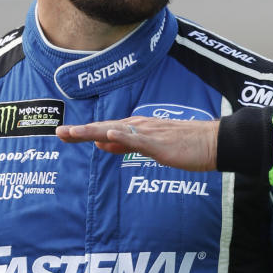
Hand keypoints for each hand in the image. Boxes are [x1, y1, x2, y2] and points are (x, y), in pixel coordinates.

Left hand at [56, 116, 219, 171]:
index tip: (63, 134)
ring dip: (93, 131)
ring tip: (73, 132)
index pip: (104, 130)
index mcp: (136, 128)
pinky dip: (122, 136)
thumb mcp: (150, 146)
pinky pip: (139, 139)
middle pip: (104, 128)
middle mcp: (139, 127)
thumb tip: (101, 143)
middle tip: (58, 133)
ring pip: (115, 131)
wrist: (214, 142)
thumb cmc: (185, 146)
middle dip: (80, 131)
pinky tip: (107, 135)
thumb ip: (125, 144)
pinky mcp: (161, 143)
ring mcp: (149, 133)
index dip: (83, 132)